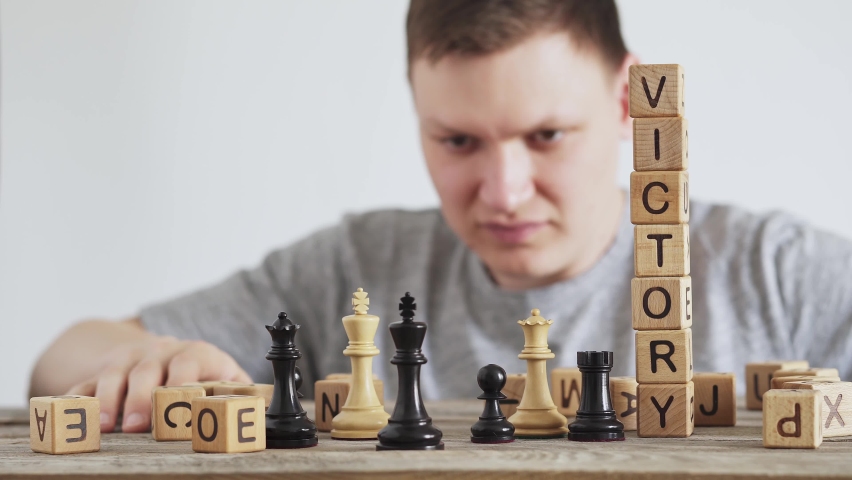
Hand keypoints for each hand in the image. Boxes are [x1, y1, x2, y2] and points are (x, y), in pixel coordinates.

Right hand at [66, 336, 251, 432]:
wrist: (164, 350)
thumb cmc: (202, 374)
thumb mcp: (226, 377)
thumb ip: (240, 392)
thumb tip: (261, 411)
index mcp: (195, 353)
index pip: (189, 362)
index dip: (183, 382)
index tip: (181, 403)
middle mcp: (159, 352)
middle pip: (147, 369)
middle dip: (142, 397)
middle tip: (136, 426)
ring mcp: (128, 359)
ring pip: (114, 373)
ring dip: (109, 399)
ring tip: (107, 427)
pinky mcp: (102, 371)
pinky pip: (86, 382)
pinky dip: (78, 397)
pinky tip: (76, 416)